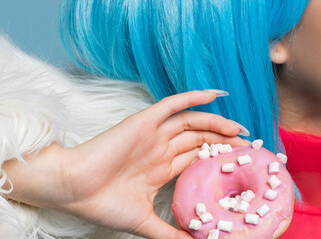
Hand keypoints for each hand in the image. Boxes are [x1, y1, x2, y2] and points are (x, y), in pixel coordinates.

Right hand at [4, 90, 249, 237]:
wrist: (71, 189)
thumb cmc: (100, 205)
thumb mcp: (144, 223)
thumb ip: (169, 233)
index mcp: (160, 169)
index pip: (198, 158)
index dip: (220, 159)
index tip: (243, 164)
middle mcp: (160, 149)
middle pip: (200, 140)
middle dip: (225, 142)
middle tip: (250, 147)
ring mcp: (153, 134)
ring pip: (193, 122)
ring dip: (218, 123)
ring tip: (241, 130)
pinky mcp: (144, 121)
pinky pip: (173, 104)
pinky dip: (195, 97)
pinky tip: (217, 95)